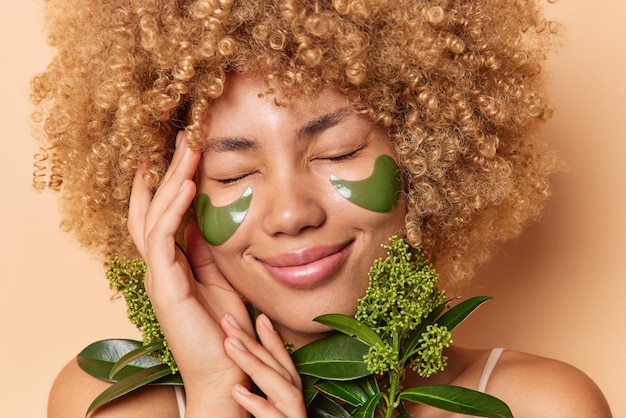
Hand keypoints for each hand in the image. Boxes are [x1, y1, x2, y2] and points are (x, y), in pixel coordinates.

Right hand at [127, 132, 305, 416]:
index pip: (160, 214)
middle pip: (151, 209)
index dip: (165, 183)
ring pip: (153, 218)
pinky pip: (162, 240)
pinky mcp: (166, 287)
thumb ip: (207, 249)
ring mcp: (159, 276)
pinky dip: (172, 210)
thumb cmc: (227, 325)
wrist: (230, 369)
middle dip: (166, 171)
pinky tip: (184, 186)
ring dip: (170, 181)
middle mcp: (160, 266)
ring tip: (186, 149)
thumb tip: (203, 218)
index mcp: (173, 263)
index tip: (179, 152)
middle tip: (181, 137)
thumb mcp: (219, 276)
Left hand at [222, 313, 306, 417]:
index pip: (284, 366)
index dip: (274, 340)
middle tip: (228, 321)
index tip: (260, 317)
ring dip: (256, 365)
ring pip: (284, 390)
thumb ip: (260, 397)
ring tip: (230, 345)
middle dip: (256, 343)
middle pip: (281, 370)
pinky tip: (236, 390)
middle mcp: (295, 410)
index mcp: (289, 403)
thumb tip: (239, 373)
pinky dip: (258, 404)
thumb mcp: (265, 415)